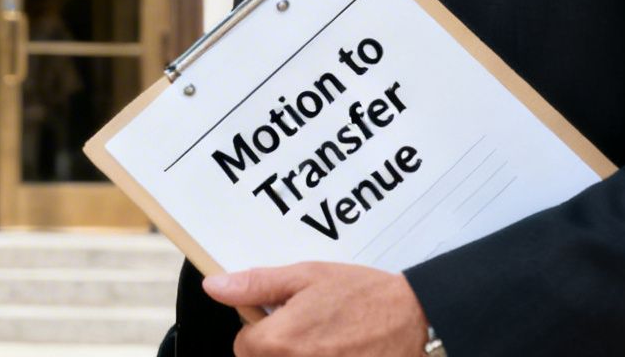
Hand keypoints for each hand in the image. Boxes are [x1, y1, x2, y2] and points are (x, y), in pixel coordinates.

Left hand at [203, 263, 427, 356]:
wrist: (411, 313)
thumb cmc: (359, 292)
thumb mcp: (304, 276)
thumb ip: (256, 285)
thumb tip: (214, 286)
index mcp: (282, 340)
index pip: (243, 347)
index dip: (258, 330)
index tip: (280, 318)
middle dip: (276, 347)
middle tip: (306, 328)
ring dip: (297, 356)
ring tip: (325, 340)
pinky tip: (337, 350)